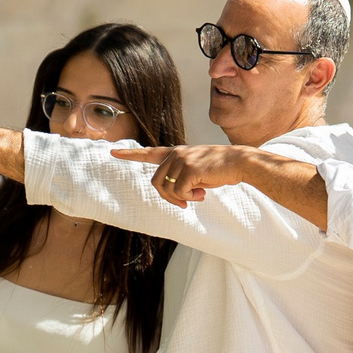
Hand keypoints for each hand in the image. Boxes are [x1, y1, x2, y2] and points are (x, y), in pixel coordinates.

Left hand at [112, 142, 254, 206]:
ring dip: (181, 198)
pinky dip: (190, 198)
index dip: (130, 154)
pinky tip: (203, 192)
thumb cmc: (220, 169)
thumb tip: (173, 195)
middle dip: (169, 197)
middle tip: (186, 201)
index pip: (149, 153)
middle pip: (156, 183)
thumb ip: (180, 176)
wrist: (240, 162)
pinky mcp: (189, 169)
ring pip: (166, 189)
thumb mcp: (196, 170)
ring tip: (198, 194)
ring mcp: (182, 160)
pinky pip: (179, 193)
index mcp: (176, 153)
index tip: (112, 151)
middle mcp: (176, 154)